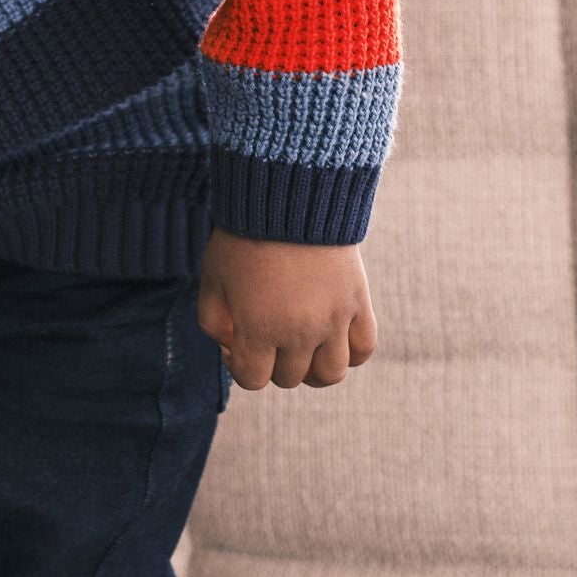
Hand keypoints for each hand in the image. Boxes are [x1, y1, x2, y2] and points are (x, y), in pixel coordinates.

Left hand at [197, 229, 376, 390]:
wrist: (289, 198)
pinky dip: (349, 352)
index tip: (237, 343)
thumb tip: (232, 350)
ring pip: (330, 375)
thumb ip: (213, 324)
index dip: (239, 366)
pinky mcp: (357, 303)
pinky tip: (331, 337)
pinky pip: (363, 350)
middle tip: (265, 334)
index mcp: (258, 329)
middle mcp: (299, 332)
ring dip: (312, 368)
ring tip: (300, 346)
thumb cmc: (243, 239)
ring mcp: (333, 320)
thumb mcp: (212, 281)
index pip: (252, 379)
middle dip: (271, 362)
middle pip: (289, 378)